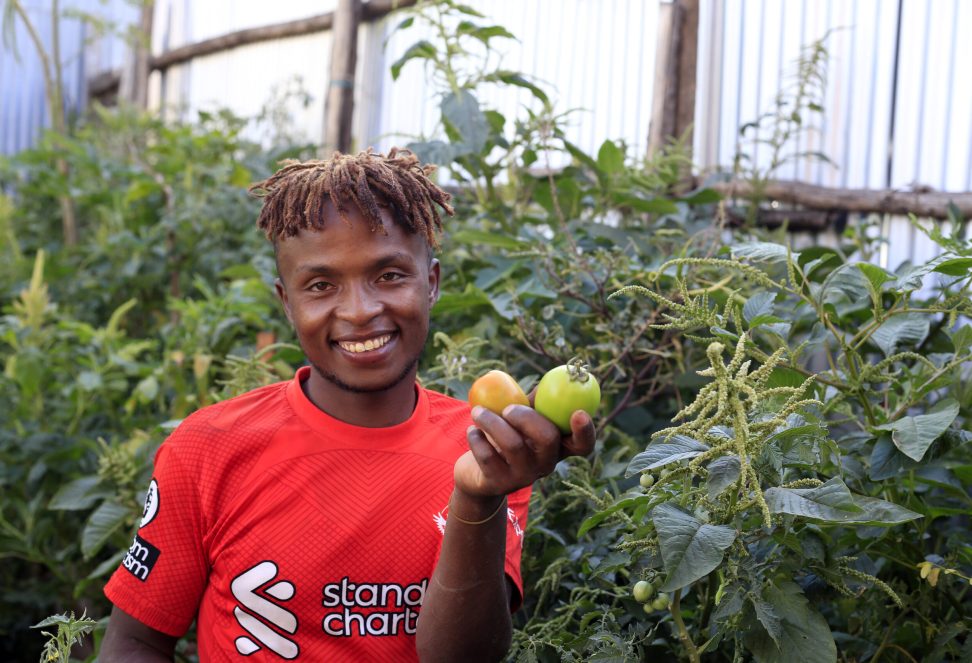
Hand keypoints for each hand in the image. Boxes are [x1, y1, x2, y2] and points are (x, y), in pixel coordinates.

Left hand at [454, 394, 595, 498]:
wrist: (476, 471)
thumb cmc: (505, 436)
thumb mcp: (522, 419)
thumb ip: (536, 402)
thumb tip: (552, 376)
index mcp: (557, 447)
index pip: (582, 445)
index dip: (586, 431)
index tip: (578, 412)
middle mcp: (545, 464)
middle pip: (548, 439)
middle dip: (526, 417)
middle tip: (507, 409)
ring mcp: (523, 476)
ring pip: (513, 445)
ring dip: (492, 421)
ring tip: (477, 412)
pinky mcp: (499, 483)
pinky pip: (488, 456)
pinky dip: (477, 437)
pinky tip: (473, 431)